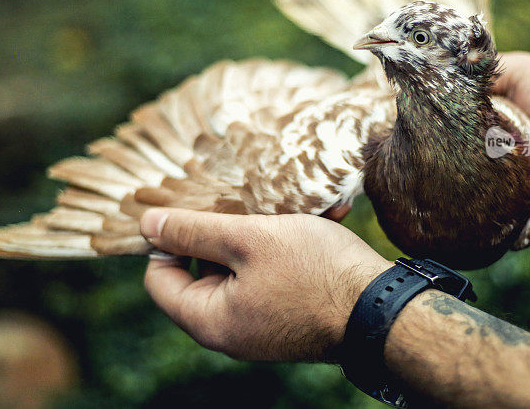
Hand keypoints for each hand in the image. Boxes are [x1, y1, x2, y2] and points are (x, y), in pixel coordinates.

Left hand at [141, 208, 390, 360]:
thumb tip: (146, 223)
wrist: (383, 309)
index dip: (168, 238)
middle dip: (223, 229)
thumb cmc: (314, 272)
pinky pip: (272, 276)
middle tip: (246, 199)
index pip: (157, 277)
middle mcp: (231, 330)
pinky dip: (286, 248)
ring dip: (261, 233)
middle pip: (203, 270)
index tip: (195, 207)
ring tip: (291, 204)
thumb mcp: (250, 239)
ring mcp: (262, 325)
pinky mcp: (289, 316)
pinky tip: (317, 218)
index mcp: (210, 318)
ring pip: (243, 268)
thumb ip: (194, 230)